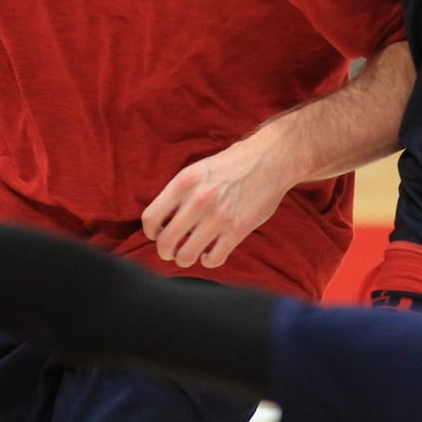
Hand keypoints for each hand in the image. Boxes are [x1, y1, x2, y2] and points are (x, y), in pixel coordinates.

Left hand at [141, 133, 290, 269]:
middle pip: (166, 241)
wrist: (270, 160)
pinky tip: (209, 254)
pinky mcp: (237, 230)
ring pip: (186, 255)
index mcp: (184, 182)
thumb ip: (180, 193)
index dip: (151, 232)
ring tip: (189, 254)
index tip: (158, 234)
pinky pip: (213, 258)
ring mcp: (218, 216)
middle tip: (170, 251)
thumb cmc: (232, 165)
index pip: (151, 217)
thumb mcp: (198, 170)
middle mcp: (198, 199)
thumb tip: (163, 219)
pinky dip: (208, 261)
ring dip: (184, 259)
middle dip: (165, 251)